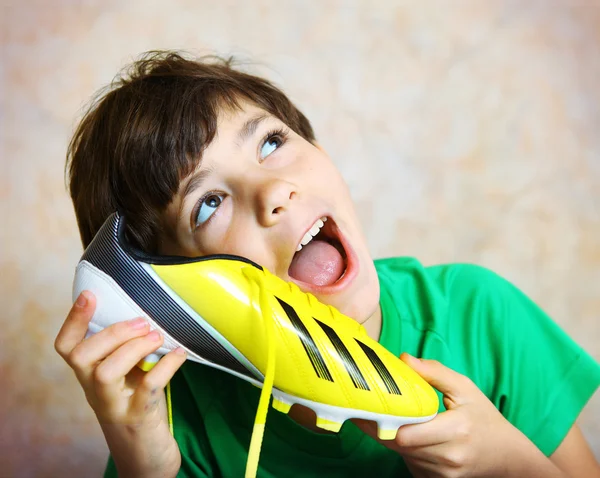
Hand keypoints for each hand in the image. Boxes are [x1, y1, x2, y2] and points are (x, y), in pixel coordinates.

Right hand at [55, 291, 186, 477]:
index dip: (74, 320)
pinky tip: (179, 353)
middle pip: (82, 357)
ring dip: (133, 348)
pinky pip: (148, 389)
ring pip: (106, 373)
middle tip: (142, 322)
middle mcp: (96, 392)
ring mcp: (116, 407)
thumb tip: (144, 311)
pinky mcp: (140, 419)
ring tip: (157, 337)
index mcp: (90, 378)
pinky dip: (165, 366)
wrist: (146, 459)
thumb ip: (126, 351)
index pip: (67, 347)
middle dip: (112, 333)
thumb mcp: (126, 378)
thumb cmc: (137, 407)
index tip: (91, 295)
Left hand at [355, 354, 564, 477]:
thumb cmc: (484, 418)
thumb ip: (434, 372)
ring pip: (402, 455)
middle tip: (368, 407)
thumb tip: (404, 359)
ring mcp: (444, 473)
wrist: (507, 456)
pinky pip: (410, 465)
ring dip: (394, 438)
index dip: (385, 420)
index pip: (406, 433)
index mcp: (456, 429)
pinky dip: (406, 451)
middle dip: (384, 426)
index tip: (370, 403)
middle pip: (399, 445)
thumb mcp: (464, 388)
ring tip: (395, 419)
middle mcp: (449, 456)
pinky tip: (412, 436)